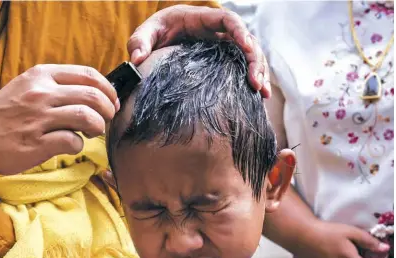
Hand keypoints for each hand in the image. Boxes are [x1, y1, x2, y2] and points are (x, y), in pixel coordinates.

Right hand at [0, 64, 118, 175]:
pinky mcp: (37, 143)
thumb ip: (55, 86)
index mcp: (40, 75)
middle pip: (92, 95)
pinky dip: (78, 146)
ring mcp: (38, 118)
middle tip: (106, 120)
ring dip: (97, 127)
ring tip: (90, 133)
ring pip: (87, 118)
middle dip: (107, 110)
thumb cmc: (4, 116)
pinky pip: (73, 142)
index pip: (88, 74)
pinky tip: (70, 146)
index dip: (107, 89)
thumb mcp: (26, 88)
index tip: (111, 101)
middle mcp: (40, 93)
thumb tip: (93, 93)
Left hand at [127, 5, 270, 97]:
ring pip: (248, 55)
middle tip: (256, 83)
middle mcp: (216, 32)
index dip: (240, 31)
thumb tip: (136, 59)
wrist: (155, 44)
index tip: (246, 47)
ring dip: (258, 72)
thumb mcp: (142, 36)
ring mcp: (221, 47)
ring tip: (261, 93)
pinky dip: (250, 80)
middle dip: (255, 59)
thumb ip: (138, 43)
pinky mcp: (221, 62)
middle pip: (245, 40)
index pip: (227, 20)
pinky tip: (257, 98)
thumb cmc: (151, 35)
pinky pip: (241, 68)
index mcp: (200, 20)